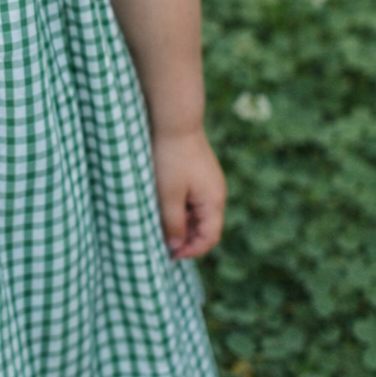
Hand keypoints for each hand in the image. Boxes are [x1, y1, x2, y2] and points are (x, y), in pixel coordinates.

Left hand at [151, 127, 225, 260]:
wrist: (174, 121)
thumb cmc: (170, 158)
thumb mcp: (168, 195)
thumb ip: (173, 224)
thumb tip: (176, 247)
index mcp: (214, 201)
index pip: (209, 238)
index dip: (191, 251)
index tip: (169, 255)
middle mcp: (216, 193)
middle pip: (205, 227)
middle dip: (186, 238)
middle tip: (161, 243)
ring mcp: (209, 182)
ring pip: (197, 213)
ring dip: (181, 223)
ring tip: (159, 225)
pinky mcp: (199, 172)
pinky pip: (192, 199)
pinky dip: (180, 207)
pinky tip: (162, 205)